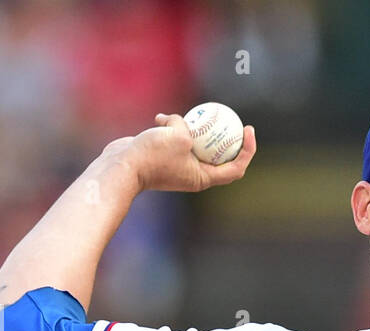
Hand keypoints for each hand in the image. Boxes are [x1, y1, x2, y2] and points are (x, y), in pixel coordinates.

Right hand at [104, 113, 255, 193]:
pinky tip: (161, 118)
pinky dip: (171, 127)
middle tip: (233, 118)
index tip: (248, 130)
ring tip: (193, 114)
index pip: (235, 168)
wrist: (121, 166)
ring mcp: (179, 166)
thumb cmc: (152, 156)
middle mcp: (194, 175)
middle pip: (219, 156)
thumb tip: (181, 121)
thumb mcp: (178, 135)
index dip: (247, 150)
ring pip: (195, 143)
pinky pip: (175, 138)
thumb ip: (187, 124)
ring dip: (193, 127)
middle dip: (227, 137)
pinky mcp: (165, 156)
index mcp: (203, 178)